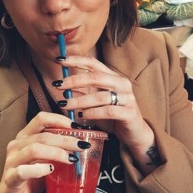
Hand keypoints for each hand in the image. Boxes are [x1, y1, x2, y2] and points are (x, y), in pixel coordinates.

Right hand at [0, 111, 87, 192]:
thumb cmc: (30, 178)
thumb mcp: (45, 160)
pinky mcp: (11, 178)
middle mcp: (16, 145)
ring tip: (71, 159)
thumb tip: (82, 146)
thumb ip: (58, 151)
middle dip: (66, 140)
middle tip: (81, 146)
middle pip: (43, 136)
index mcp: (25, 137)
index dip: (60, 120)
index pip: (41, 118)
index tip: (76, 127)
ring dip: (56, 153)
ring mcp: (12, 161)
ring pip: (34, 149)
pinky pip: (24, 171)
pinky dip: (39, 169)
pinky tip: (50, 169)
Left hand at [56, 54, 158, 171]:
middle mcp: (122, 84)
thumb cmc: (113, 117)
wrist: (134, 133)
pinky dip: (92, 113)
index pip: (94, 63)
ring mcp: (127, 98)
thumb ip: (82, 93)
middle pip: (96, 77)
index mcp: (113, 77)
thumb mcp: (95, 103)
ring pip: (100, 96)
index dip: (76, 60)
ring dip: (80, 100)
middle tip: (58, 85)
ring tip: (66, 104)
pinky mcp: (129, 113)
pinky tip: (82, 115)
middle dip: (74, 80)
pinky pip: (108, 111)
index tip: (59, 59)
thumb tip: (63, 86)